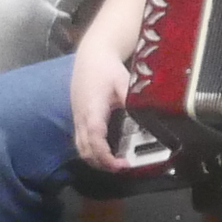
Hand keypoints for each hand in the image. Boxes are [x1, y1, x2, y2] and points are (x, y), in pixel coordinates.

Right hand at [69, 38, 144, 170]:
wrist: (91, 56)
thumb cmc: (106, 68)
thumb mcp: (123, 82)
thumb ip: (131, 101)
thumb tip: (144, 118)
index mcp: (92, 111)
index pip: (95, 141)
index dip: (107, 157)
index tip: (123, 164)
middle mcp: (81, 118)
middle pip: (85, 150)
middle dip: (102, 164)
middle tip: (123, 166)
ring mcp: (77, 118)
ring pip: (81, 148)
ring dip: (95, 160)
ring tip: (115, 162)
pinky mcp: (78, 117)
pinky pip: (81, 140)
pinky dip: (92, 151)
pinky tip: (106, 150)